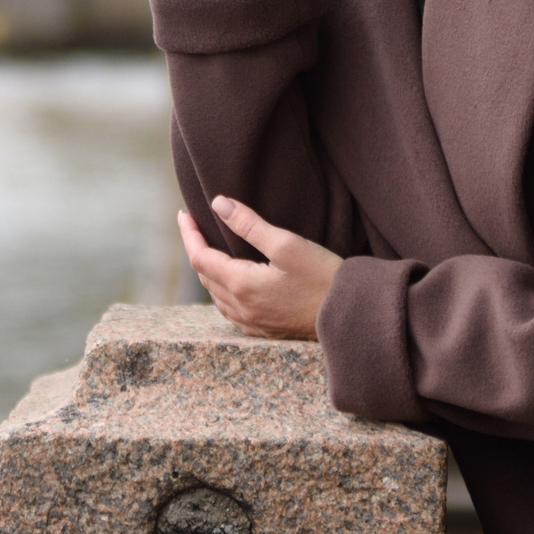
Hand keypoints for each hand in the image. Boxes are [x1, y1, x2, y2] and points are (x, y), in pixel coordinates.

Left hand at [178, 196, 342, 339]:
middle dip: (197, 250)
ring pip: (216, 295)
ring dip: (209, 271)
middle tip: (196, 226)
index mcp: (242, 286)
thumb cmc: (322, 276)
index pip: (200, 258)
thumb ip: (249, 224)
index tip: (183, 214)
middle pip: (205, 277)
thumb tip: (218, 203)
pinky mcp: (264, 330)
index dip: (189, 234)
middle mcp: (241, 309)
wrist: (349, 316)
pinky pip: (230, 310)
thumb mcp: (287, 244)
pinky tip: (232, 281)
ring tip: (211, 249)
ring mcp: (251, 324)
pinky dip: (223, 290)